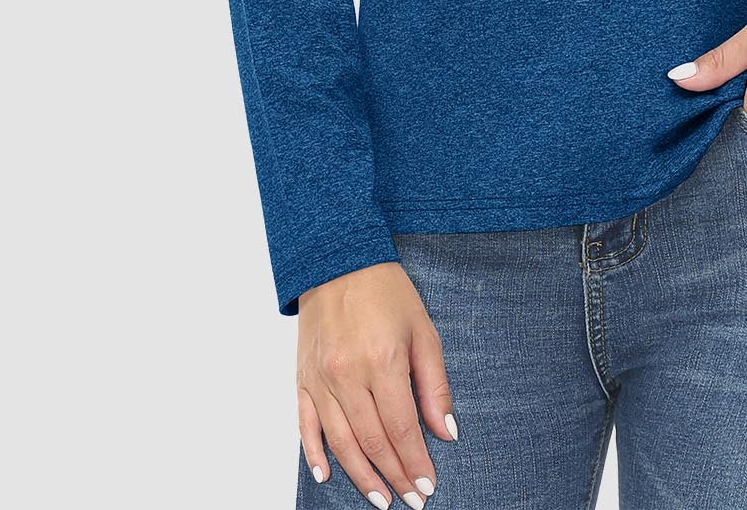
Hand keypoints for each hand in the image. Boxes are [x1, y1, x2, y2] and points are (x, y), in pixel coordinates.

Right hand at [296, 261, 457, 507]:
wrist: (338, 261)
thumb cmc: (386, 292)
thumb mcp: (423, 330)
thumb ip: (434, 384)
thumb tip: (445, 432)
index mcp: (383, 361)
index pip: (402, 428)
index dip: (415, 462)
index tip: (427, 485)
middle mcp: (348, 375)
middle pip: (372, 441)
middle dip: (394, 475)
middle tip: (411, 500)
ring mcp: (320, 379)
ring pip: (340, 442)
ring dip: (361, 476)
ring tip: (380, 498)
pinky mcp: (301, 378)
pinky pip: (305, 425)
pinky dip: (316, 454)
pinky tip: (328, 476)